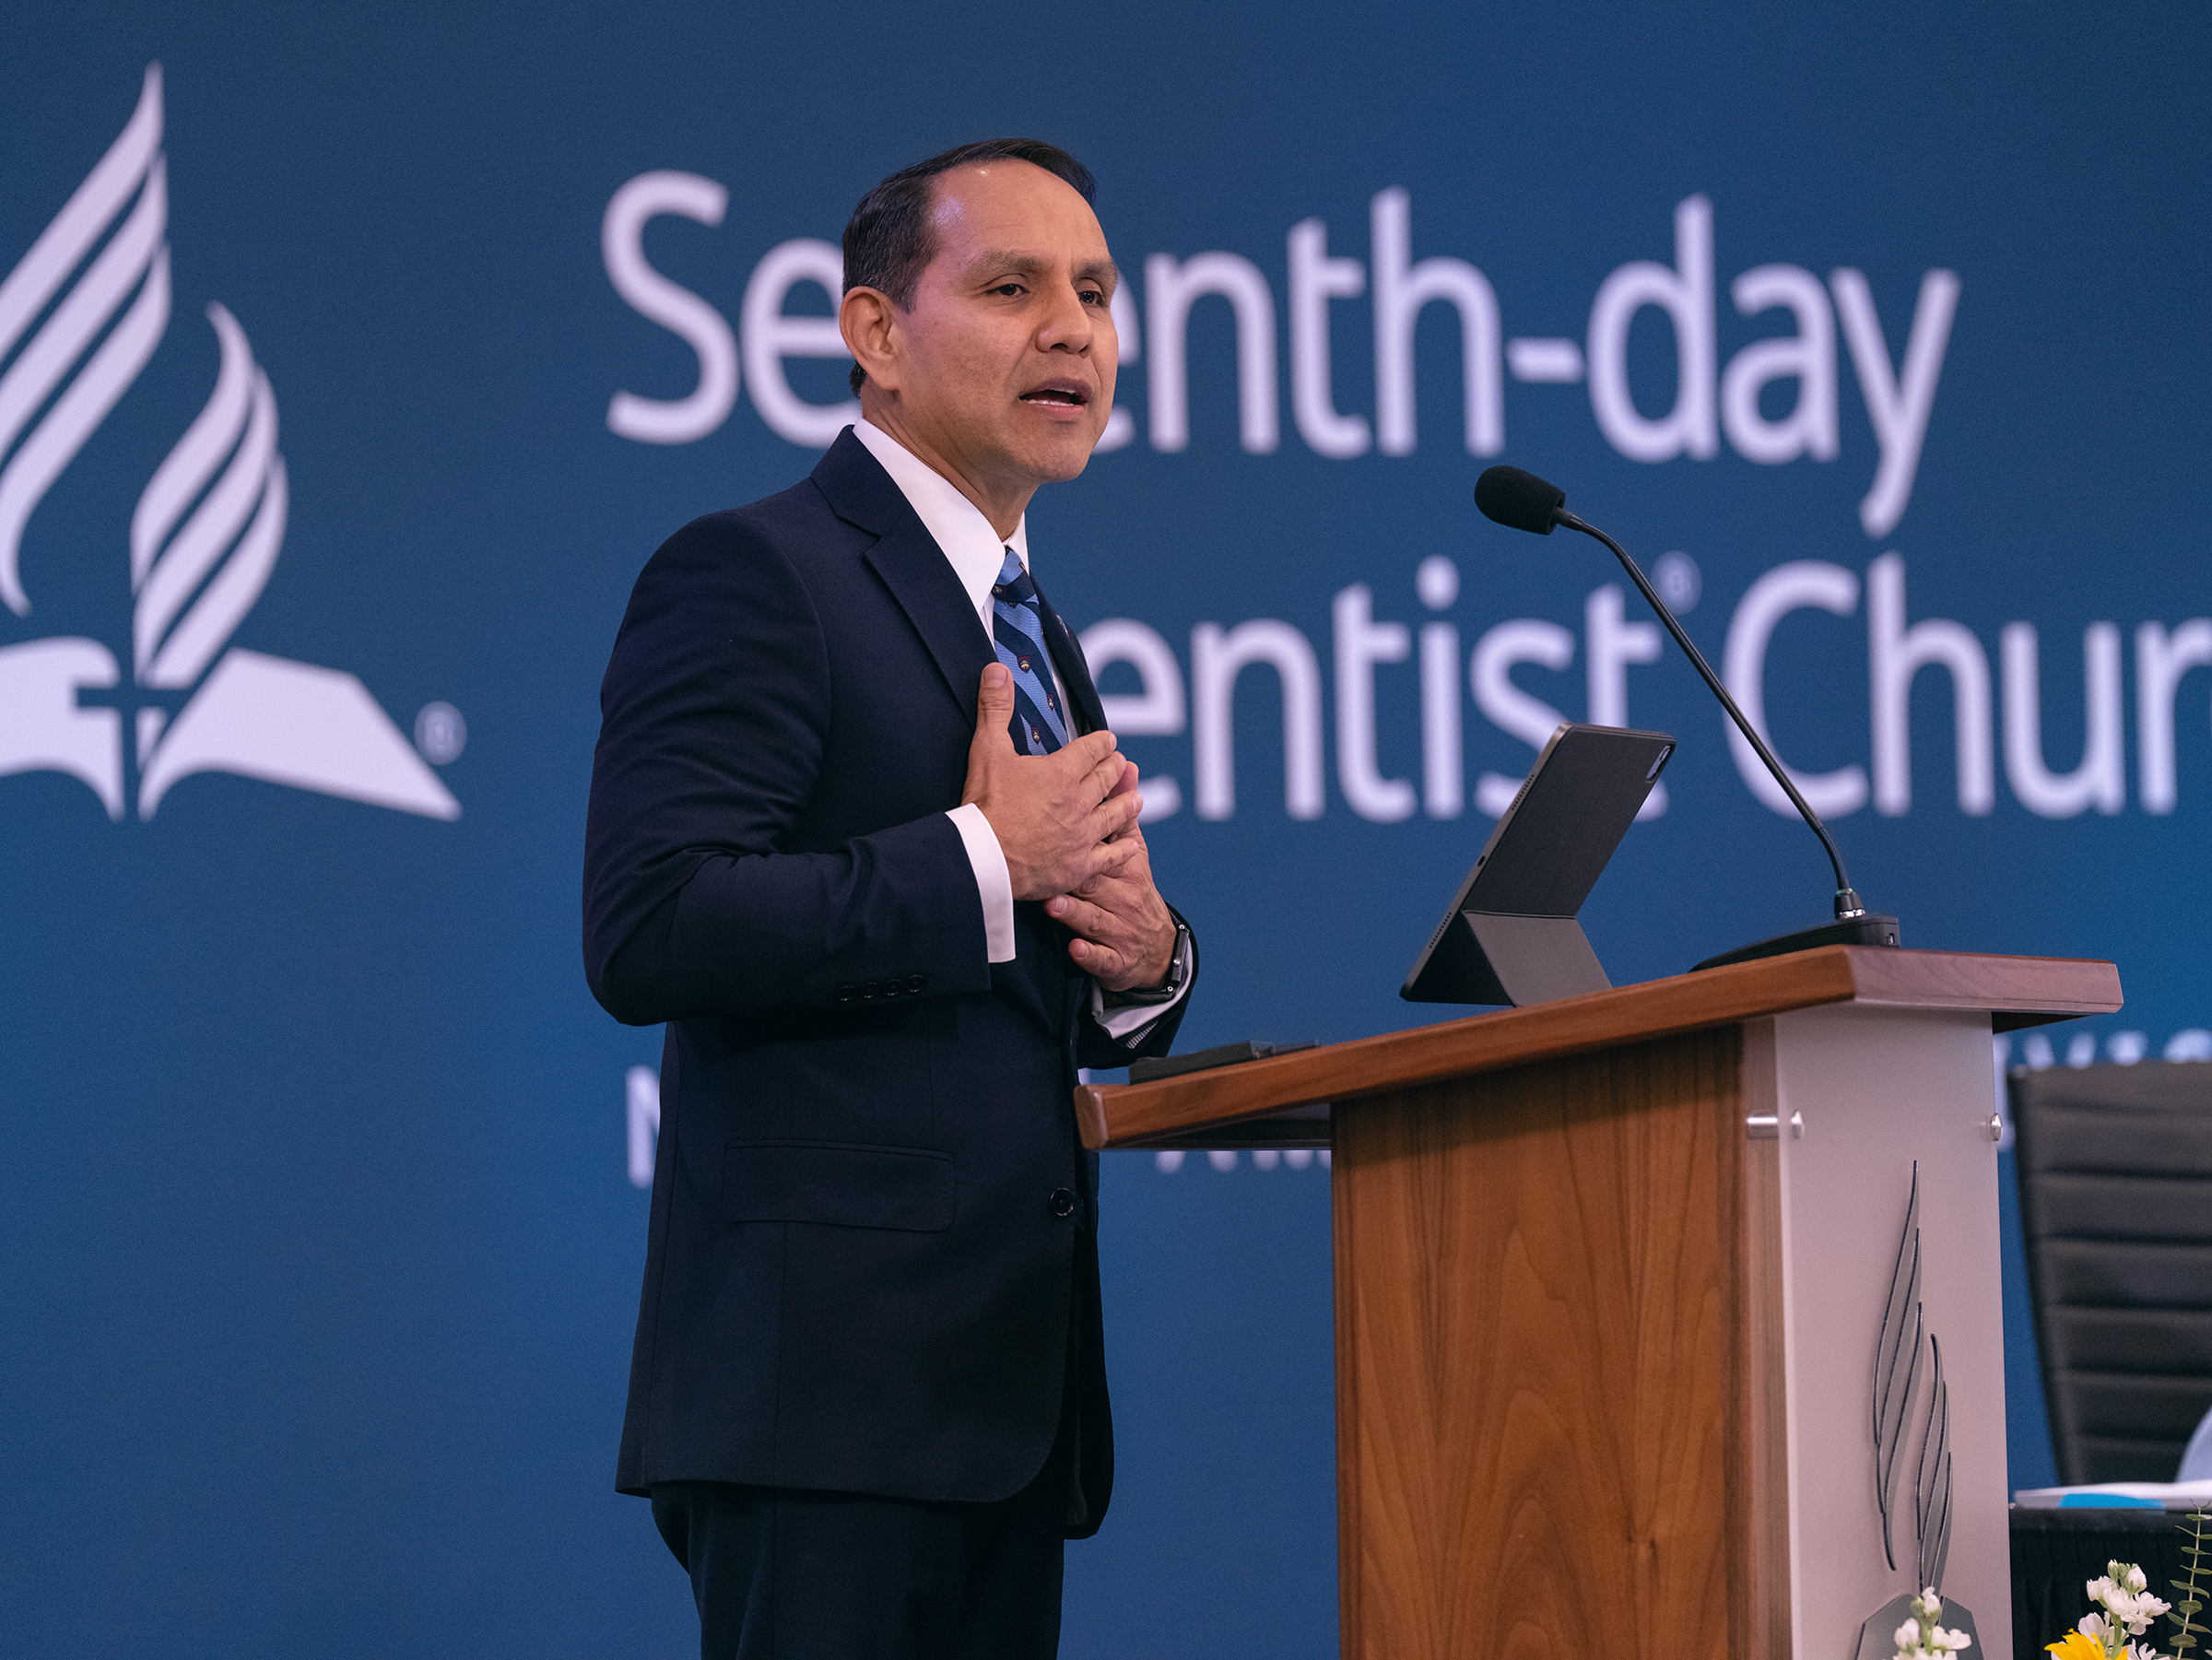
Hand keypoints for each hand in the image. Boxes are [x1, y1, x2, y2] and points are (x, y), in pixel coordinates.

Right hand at [962, 663, 1142, 900]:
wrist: (983, 858)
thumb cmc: (983, 804)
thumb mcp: (987, 749)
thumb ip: (995, 708)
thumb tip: (997, 669)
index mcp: (1062, 773)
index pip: (1091, 751)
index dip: (1102, 743)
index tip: (1110, 740)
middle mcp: (1079, 802)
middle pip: (1106, 780)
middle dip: (1115, 768)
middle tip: (1122, 763)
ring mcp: (1083, 836)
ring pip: (1115, 815)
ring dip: (1127, 803)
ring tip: (1136, 797)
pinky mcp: (1079, 866)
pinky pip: (1110, 856)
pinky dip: (1123, 849)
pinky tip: (1132, 845)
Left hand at [1045, 763, 1176, 990]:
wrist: (1156, 951)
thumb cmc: (1132, 891)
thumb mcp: (1135, 853)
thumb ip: (1123, 813)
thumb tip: (1127, 766)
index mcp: (1127, 868)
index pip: (1110, 844)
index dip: (1094, 829)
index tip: (1072, 812)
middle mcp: (1125, 897)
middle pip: (1098, 881)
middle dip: (1077, 872)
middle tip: (1048, 861)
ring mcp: (1120, 930)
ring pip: (1096, 920)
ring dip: (1076, 912)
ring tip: (1053, 904)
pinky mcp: (1114, 960)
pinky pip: (1100, 958)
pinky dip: (1089, 954)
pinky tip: (1075, 949)